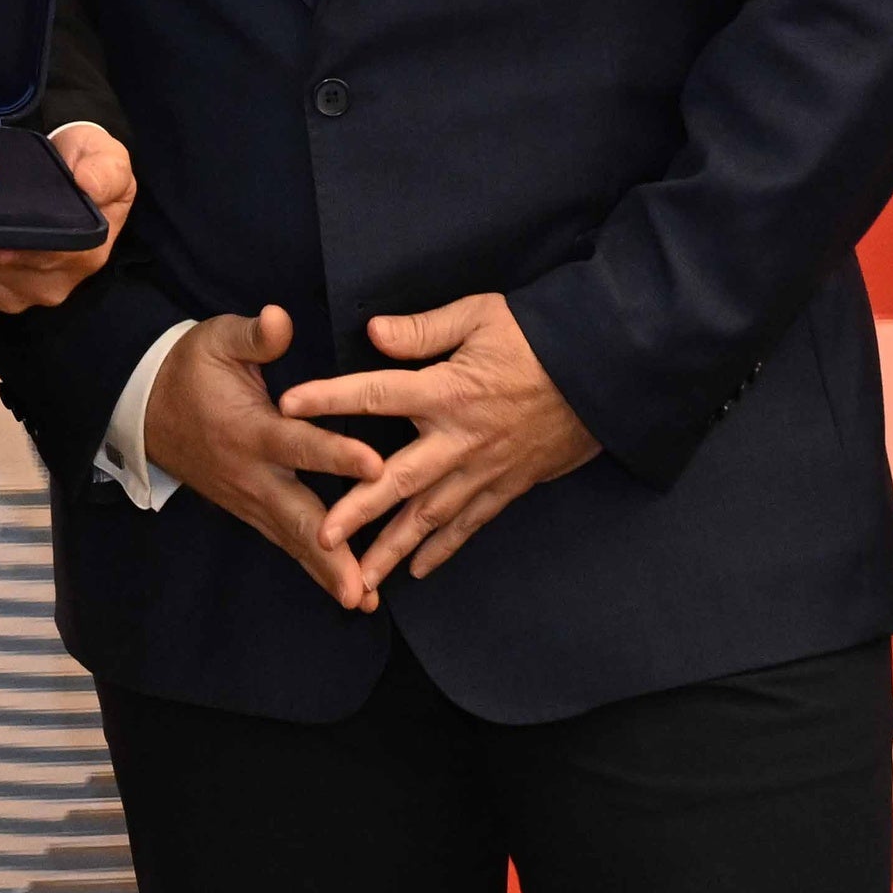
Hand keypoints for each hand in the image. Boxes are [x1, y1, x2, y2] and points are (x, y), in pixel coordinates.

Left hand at [0, 124, 132, 313]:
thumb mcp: (107, 158)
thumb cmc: (86, 165)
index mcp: (85, 253)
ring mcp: (23, 292)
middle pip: (0, 270)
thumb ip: (104, 171)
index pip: (42, 256)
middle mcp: (54, 281)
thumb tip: (90, 185)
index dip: (9, 240)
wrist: (71, 174)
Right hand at [139, 307, 385, 610]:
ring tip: (362, 601)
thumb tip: (281, 317)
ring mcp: (248, 498)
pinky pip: (284, 542)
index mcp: (250, 429)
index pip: (298, 443)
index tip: (375, 466)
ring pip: (291, 540)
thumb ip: (254, 335)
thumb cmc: (190, 367)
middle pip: (296, 517)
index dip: (335, 454)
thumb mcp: (217, 339)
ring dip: (326, 572)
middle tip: (362, 586)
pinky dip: (313, 568)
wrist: (146, 406)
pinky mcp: (249, 510)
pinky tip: (347, 591)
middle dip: (331, 553)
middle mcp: (251, 473)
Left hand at [282, 292, 600, 595]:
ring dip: (393, 549)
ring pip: (430, 517)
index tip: (287, 407)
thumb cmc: (539, 335)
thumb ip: (423, 329)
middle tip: (321, 537)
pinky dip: (443, 550)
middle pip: (398, 480)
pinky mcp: (508, 485)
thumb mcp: (480, 315)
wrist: (606, 371)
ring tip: (358, 578)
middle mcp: (460, 438)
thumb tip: (372, 332)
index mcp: (447, 390)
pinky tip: (417, 570)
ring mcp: (485, 469)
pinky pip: (470, 525)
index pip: (375, 394)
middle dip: (357, 512)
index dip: (329, 400)